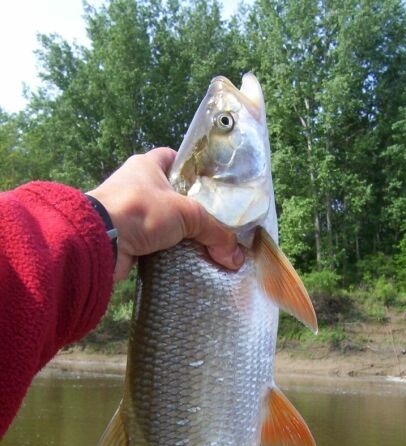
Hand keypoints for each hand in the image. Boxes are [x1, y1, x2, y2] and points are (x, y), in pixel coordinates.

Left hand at [87, 147, 244, 280]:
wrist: (100, 240)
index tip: (211, 183)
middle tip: (213, 219)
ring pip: (161, 218)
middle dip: (189, 206)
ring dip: (177, 231)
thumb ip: (214, 231)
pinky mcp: (124, 235)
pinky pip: (151, 241)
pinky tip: (184, 258)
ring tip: (203, 242)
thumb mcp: (185, 214)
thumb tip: (236, 257)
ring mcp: (127, 210)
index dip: (192, 167)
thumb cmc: (141, 210)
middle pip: (169, 192)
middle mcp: (134, 183)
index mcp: (146, 165)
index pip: (173, 157)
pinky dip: (165, 249)